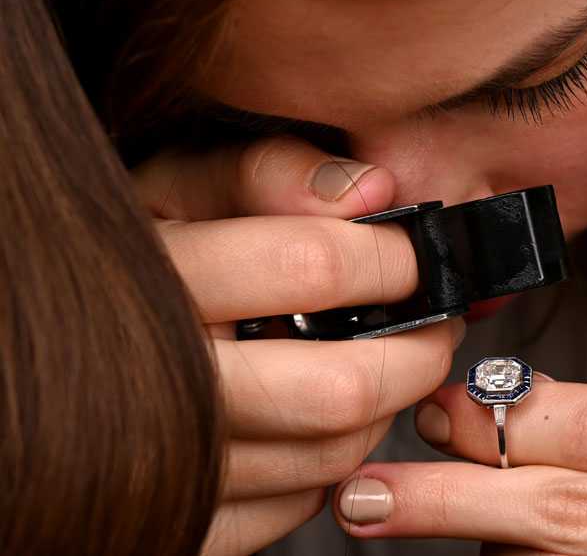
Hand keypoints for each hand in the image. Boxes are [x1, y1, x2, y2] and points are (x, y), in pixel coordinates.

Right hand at [132, 137, 464, 555]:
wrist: (48, 343)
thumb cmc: (132, 252)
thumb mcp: (176, 186)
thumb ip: (268, 173)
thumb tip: (370, 190)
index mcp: (154, 281)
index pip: (312, 267)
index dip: (391, 257)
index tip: (412, 254)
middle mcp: (156, 386)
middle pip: (342, 390)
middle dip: (415, 351)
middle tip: (430, 322)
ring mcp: (169, 469)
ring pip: (333, 454)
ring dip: (380, 405)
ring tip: (377, 360)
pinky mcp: (187, 521)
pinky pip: (300, 504)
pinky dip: (327, 458)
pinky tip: (313, 413)